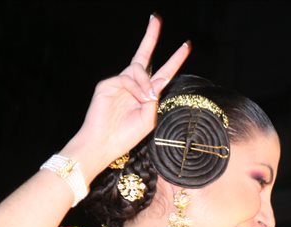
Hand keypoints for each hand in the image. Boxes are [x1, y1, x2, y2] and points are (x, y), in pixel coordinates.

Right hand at [68, 15, 190, 176]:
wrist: (104, 143)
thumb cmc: (126, 135)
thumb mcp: (149, 119)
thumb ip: (154, 100)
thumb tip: (151, 85)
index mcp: (147, 94)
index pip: (163, 72)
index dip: (175, 59)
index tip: (186, 46)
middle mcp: (135, 85)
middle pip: (144, 56)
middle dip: (150, 37)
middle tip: (156, 19)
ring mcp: (121, 83)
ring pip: (139, 71)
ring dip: (145, 84)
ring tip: (146, 100)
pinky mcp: (108, 83)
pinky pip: (127, 78)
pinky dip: (136, 87)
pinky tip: (138, 98)